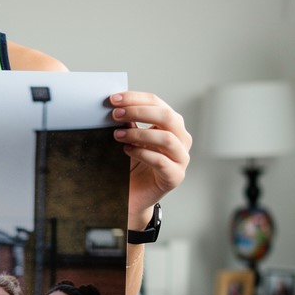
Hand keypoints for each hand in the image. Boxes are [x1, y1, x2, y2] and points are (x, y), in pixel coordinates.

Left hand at [110, 92, 190, 226]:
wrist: (133, 196)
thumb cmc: (133, 166)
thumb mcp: (129, 139)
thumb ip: (128, 123)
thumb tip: (116, 105)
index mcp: (171, 126)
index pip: (157, 103)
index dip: (135, 98)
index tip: (114, 99)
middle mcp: (180, 140)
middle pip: (167, 117)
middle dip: (139, 112)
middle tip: (116, 115)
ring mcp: (181, 159)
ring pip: (167, 139)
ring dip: (139, 133)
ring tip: (118, 135)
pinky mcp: (175, 177)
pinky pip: (161, 162)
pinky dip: (142, 153)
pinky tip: (127, 151)